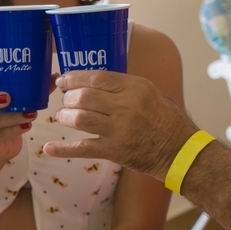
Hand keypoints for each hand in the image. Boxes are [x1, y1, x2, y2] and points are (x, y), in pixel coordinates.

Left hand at [43, 70, 194, 179]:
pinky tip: (49, 148)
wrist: (180, 150)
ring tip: (61, 117)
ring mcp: (119, 129)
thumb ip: (127, 87)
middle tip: (65, 100)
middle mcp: (126, 106)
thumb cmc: (168, 120)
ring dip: (65, 117)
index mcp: (136, 87)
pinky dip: (64, 149)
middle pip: (85, 97)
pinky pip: (83, 148)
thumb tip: (99, 83)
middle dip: (69, 98)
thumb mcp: (153, 93)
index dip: (76, 78)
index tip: (64, 80)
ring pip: (80, 119)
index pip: (98, 78)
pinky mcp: (115, 151)